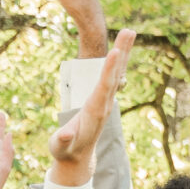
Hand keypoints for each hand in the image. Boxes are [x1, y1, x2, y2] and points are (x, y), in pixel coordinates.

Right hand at [48, 29, 135, 185]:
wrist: (78, 157)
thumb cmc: (65, 150)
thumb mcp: (60, 147)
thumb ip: (63, 140)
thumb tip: (65, 134)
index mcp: (94, 112)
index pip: (103, 87)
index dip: (109, 70)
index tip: (115, 52)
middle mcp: (104, 104)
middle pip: (115, 75)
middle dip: (121, 53)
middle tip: (129, 31)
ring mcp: (107, 100)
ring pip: (117, 73)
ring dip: (123, 52)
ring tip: (129, 31)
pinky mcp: (105, 98)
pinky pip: (114, 76)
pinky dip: (119, 61)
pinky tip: (122, 47)